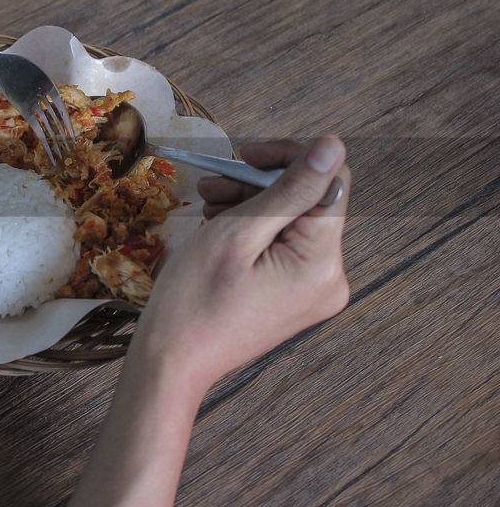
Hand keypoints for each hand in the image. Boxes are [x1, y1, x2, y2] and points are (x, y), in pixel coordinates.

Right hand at [133, 136, 352, 388]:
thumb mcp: (237, 233)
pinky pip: (283, 247)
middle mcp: (330, 278)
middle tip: (212, 184)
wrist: (173, 362)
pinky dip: (252, 231)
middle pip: (309, 202)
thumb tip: (333, 144)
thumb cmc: (193, 300)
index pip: (330, 181)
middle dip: (260, 184)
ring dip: (251, 204)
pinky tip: (219, 229)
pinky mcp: (296, 297)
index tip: (243, 154)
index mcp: (322, 263)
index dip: (288, 157)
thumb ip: (290, 188)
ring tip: (208, 207)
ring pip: (293, 222)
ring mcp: (314, 291)